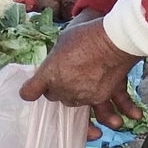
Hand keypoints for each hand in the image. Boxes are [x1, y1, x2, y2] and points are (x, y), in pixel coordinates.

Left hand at [20, 16, 141, 128]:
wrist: (114, 41)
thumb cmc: (87, 35)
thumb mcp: (64, 40)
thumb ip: (58, 56)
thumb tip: (58, 59)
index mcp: (49, 73)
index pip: (30, 91)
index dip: (30, 91)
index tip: (30, 92)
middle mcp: (62, 89)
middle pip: (54, 96)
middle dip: (59, 89)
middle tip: (67, 77)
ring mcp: (80, 96)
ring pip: (74, 102)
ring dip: (79, 97)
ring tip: (85, 88)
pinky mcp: (98, 98)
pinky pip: (97, 107)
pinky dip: (105, 109)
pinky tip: (118, 113)